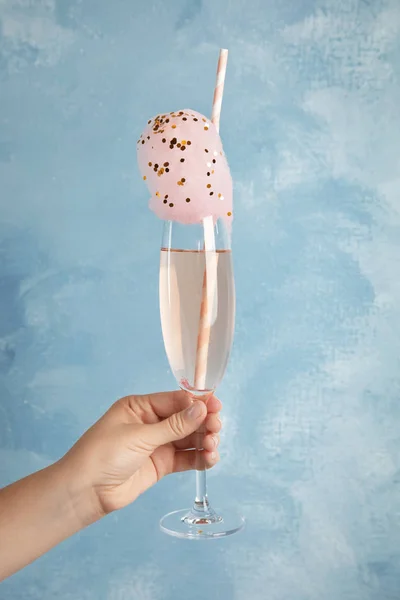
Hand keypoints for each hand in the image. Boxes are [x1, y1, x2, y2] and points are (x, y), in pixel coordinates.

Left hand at [61, 391, 221, 519]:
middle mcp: (150, 423)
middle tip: (215, 429)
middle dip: (203, 423)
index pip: (175, 400)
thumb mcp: (139, 436)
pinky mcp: (160, 465)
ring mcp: (156, 444)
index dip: (197, 403)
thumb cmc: (104, 454)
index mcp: (140, 407)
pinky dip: (199, 458)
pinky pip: (185, 458)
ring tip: (212, 447)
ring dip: (203, 441)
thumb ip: (173, 425)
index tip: (216, 406)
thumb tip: (201, 408)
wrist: (85, 492)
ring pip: (188, 439)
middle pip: (185, 419)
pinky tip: (210, 459)